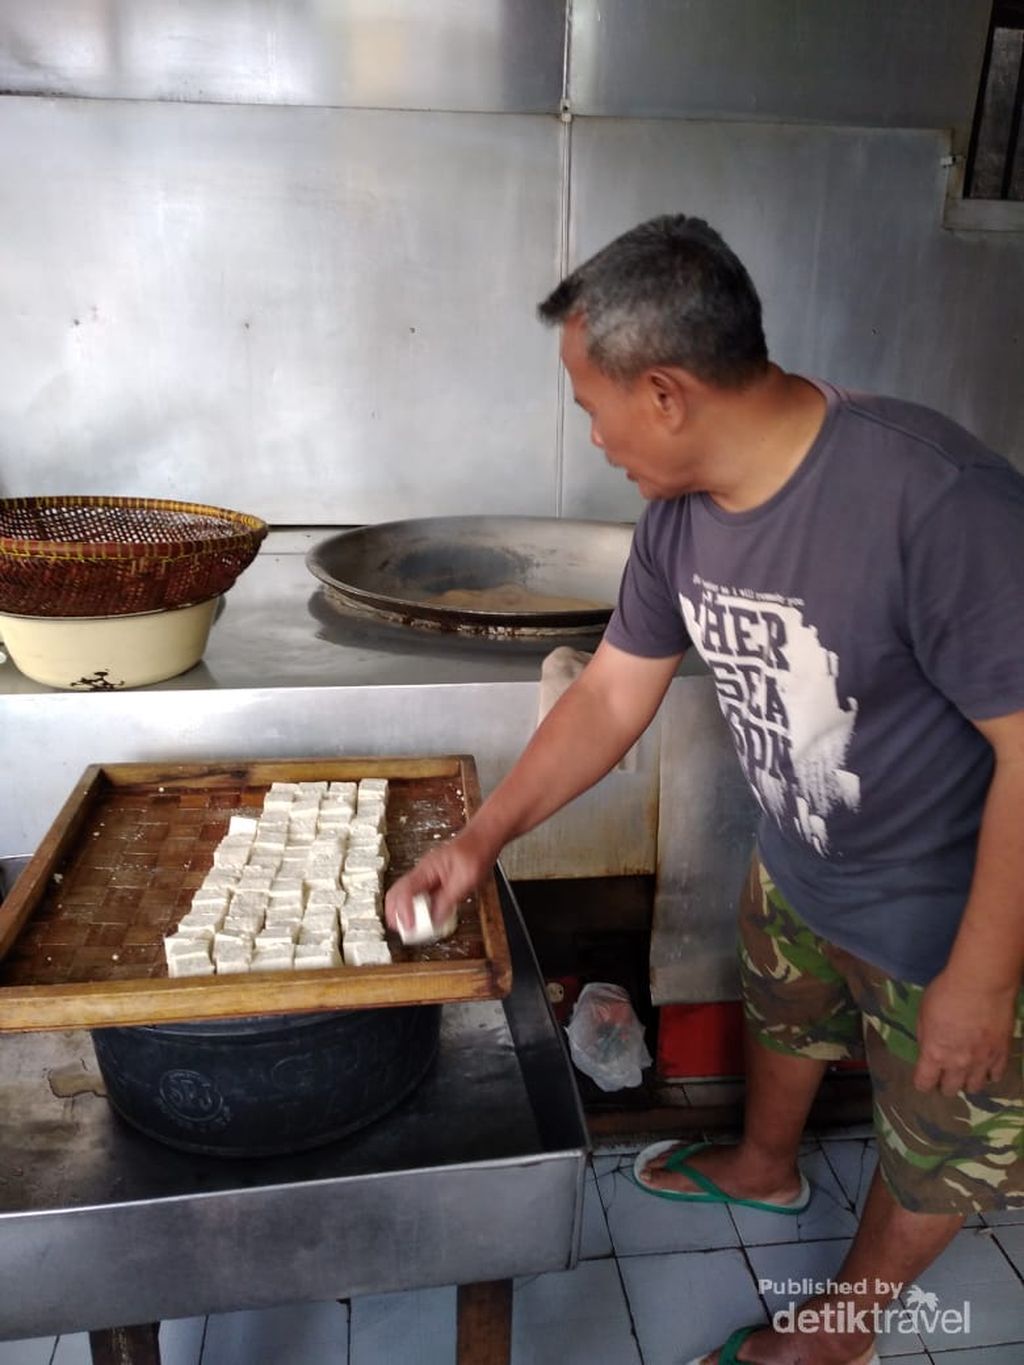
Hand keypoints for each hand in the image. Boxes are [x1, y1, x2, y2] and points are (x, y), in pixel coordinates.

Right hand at [384, 826, 496, 937]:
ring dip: (403, 913)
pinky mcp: (432, 882)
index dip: (403, 912)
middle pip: (396, 893)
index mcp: (426, 869)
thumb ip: (448, 900)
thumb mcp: (466, 880)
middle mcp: (422, 873)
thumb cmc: (475, 852)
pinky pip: (417, 897)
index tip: (409, 927)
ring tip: (411, 929)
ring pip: (403, 896)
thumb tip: (435, 920)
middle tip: (402, 931)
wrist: (482, 840)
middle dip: (394, 914)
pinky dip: (416, 910)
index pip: (404, 891)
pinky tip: (425, 919)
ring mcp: (425, 877)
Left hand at [913, 968, 1017, 1094]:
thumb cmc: (946, 993)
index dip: (923, 1083)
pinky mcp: (1001, 1055)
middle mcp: (958, 1064)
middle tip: (944, 1077)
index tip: (923, 1080)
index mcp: (934, 1054)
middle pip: (950, 1089)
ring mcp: (982, 1062)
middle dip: (945, 1085)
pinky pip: (996, 1075)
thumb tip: (928, 1047)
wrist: (981, 984)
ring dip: (967, 1082)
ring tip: (966, 1075)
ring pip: (975, 1087)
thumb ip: (925, 1035)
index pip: (925, 1082)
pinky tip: (986, 1068)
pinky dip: (990, 1074)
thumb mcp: (923, 1013)